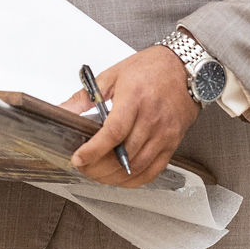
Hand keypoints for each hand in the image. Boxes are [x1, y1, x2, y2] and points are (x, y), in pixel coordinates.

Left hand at [59, 46, 198, 187]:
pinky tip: (121, 176)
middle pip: (123, 154)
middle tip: (84, 167)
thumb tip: (64, 110)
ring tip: (98, 173)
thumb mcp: (113, 75)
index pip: (113, 132)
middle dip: (98, 167)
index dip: (93, 150)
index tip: (78, 158)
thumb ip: (86, 96)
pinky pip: (153, 170)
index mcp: (135, 98)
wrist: (185, 68)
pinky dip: (134, 180)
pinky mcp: (173, 143)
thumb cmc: (151, 68)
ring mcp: (165, 133)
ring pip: (137, 166)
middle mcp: (152, 117)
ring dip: (113, 176)